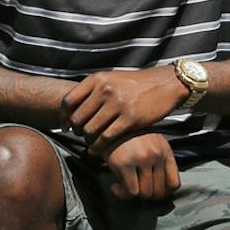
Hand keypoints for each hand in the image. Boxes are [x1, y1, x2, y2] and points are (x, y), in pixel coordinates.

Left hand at [64, 68, 187, 158]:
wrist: (165, 84)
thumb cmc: (136, 84)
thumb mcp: (112, 79)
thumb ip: (94, 90)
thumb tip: (73, 108)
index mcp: (97, 79)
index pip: (69, 101)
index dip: (64, 117)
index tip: (66, 126)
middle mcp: (105, 90)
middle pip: (78, 118)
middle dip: (76, 131)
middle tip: (80, 137)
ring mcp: (118, 104)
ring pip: (90, 130)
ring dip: (87, 141)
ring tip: (90, 144)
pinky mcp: (130, 118)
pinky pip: (106, 138)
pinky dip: (98, 147)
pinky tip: (98, 150)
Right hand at [105, 133, 181, 201]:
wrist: (107, 125)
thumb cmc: (128, 137)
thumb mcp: (152, 144)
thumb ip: (159, 162)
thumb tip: (160, 188)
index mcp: (165, 151)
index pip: (174, 183)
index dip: (164, 194)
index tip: (153, 193)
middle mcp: (156, 155)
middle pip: (159, 192)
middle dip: (146, 196)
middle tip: (136, 191)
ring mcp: (142, 159)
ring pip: (145, 193)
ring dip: (134, 196)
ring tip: (125, 188)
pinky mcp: (125, 163)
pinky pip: (131, 191)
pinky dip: (122, 194)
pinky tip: (116, 186)